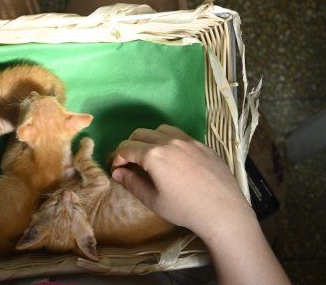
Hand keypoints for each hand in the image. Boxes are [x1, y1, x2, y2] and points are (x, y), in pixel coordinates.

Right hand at [111, 124, 254, 239]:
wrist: (224, 211)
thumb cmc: (185, 209)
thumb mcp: (153, 201)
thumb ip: (132, 183)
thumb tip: (117, 172)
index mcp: (154, 154)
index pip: (125, 148)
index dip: (117, 159)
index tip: (118, 171)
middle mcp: (169, 141)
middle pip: (140, 134)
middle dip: (130, 147)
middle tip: (131, 164)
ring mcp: (188, 140)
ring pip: (160, 129)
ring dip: (150, 139)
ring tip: (152, 157)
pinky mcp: (202, 145)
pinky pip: (179, 135)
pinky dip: (169, 141)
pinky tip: (174, 159)